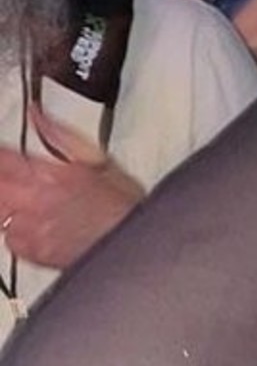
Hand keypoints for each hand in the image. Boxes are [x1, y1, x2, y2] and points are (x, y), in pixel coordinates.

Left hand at [0, 108, 142, 269]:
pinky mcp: (38, 253)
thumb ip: (59, 133)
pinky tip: (24, 226)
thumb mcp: (98, 158)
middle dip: (4, 180)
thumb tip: (36, 113)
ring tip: (16, 202)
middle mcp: (37, 201)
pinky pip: (10, 240)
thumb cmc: (123, 206)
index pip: (4, 158)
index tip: (6, 156)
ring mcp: (35, 228)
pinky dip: (12, 232)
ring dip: (6, 205)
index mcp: (50, 173)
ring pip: (0, 214)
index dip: (3, 156)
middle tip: (11, 179)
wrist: (135, 245)